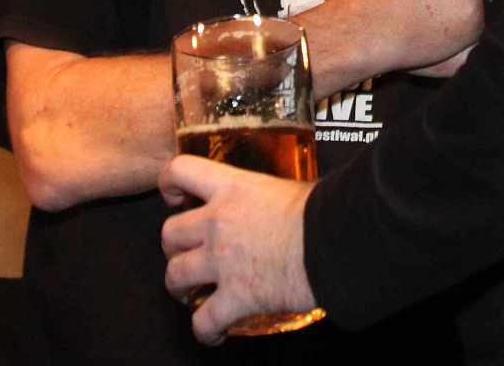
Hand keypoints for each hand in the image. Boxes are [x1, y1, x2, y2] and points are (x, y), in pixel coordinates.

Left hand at [159, 155, 315, 345]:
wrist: (334, 240)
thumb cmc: (324, 210)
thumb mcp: (291, 188)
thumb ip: (274, 195)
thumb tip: (290, 200)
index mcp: (232, 189)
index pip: (180, 171)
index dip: (169, 184)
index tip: (174, 197)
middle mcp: (218, 223)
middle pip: (169, 233)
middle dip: (173, 247)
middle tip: (185, 251)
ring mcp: (222, 261)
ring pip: (175, 276)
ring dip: (177, 287)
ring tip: (186, 292)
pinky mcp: (236, 296)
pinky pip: (204, 320)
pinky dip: (204, 330)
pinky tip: (213, 333)